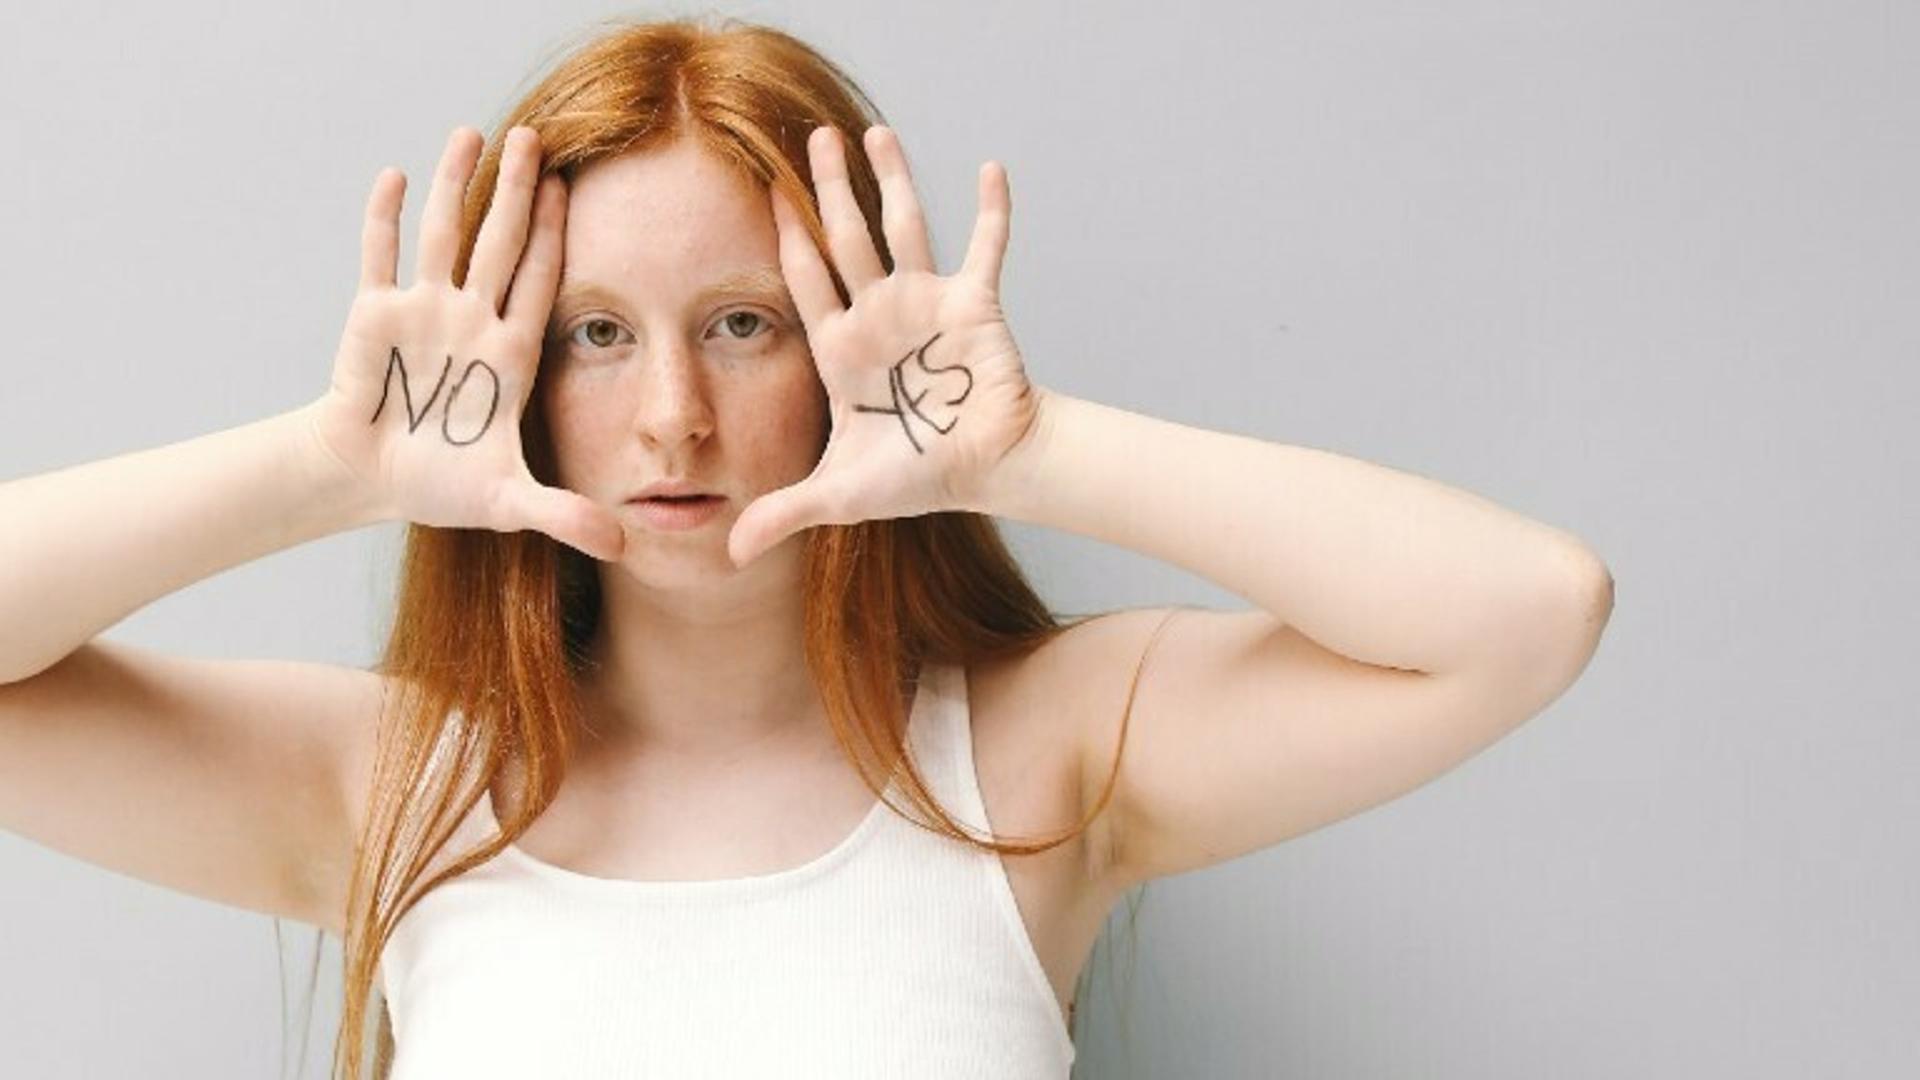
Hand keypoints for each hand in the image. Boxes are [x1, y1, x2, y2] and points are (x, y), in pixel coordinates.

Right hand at [304, 125, 624, 561]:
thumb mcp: (510, 500)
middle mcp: (472, 318)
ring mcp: (425, 311)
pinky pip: (381, 258)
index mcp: (511, 352)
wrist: (373, 480)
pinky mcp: (375, 316)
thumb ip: (563, 515)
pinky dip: (386, 219)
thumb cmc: (444, 484)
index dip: (557, 237)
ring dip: (456, 185)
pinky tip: (396, 175)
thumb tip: (622, 546)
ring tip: (472, 133)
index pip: (540, 281)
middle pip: (500, 242)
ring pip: (445, 235)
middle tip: (535, 136)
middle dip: (517, 192)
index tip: (575, 188)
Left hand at [727, 124, 1044, 567]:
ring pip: (903, 227)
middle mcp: (879, 314)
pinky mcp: (975, 306)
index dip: (784, 238)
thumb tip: (728, 557)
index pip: (804, 281)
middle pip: (845, 237)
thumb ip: (784, 513)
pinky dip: (992, 211)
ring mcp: (927, 304)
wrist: (987, 472)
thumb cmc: (918, 477)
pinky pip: (984, 248)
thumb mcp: (840, 495)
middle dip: (828, 188)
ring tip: (873, 132)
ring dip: (892, 180)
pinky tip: (992, 168)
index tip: (761, 190)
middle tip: (810, 135)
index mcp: (842, 348)